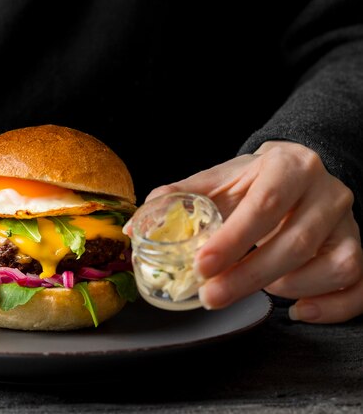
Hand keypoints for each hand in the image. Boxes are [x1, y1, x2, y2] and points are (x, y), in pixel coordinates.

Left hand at [140, 141, 362, 323]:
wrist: (296, 173)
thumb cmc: (253, 180)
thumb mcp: (218, 180)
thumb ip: (180, 199)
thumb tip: (137, 227)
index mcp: (289, 167)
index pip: (265, 204)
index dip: (233, 239)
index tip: (201, 264)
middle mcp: (327, 192)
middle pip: (296, 242)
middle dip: (248, 276)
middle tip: (211, 296)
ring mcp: (348, 223)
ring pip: (332, 266)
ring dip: (286, 287)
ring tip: (251, 285)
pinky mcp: (357, 248)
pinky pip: (357, 286)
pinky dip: (330, 307)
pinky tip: (298, 310)